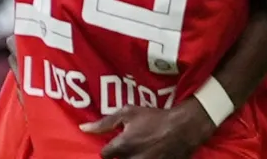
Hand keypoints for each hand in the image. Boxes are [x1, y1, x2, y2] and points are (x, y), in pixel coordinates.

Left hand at [81, 101, 215, 158]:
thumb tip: (83, 129)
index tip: (114, 144)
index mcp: (122, 146)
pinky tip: (148, 154)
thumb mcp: (128, 113)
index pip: (104, 155)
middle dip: (119, 157)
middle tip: (127, 148)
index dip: (108, 149)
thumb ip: (104, 122)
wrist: (183, 127)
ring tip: (137, 151)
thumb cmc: (154, 118)